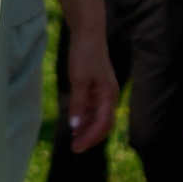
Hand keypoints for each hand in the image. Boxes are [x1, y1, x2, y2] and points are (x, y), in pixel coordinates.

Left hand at [63, 18, 117, 152]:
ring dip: (87, 129)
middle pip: (103, 124)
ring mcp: (104, 92)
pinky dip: (85, 118)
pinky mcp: (97, 87)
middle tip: (74, 148)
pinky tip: (75, 124)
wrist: (88, 33)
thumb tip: (75, 126)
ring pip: (98, 117)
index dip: (90, 138)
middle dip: (90, 137)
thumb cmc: (85, 54)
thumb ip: (78, 103)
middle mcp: (109, 95)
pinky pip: (93, 108)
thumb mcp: (79, 80)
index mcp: (109, 95)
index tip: (76, 147)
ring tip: (73, 139)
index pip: (103, 124)